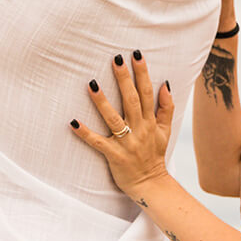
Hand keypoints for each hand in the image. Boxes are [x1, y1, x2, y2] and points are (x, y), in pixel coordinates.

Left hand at [71, 51, 175, 201]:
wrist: (151, 185)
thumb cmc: (155, 156)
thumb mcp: (165, 131)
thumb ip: (166, 108)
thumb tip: (165, 84)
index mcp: (150, 122)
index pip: (147, 92)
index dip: (142, 73)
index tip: (136, 55)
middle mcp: (139, 130)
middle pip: (131, 100)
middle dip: (124, 79)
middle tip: (115, 59)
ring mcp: (126, 143)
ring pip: (113, 119)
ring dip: (102, 102)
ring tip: (91, 84)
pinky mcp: (114, 155)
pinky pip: (97, 143)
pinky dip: (86, 133)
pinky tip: (74, 122)